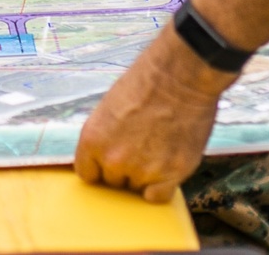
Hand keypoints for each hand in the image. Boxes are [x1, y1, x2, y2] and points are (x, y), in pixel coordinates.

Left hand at [75, 25, 229, 202]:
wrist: (181, 72)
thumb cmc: (148, 80)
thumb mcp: (111, 105)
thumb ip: (106, 137)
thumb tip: (108, 155)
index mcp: (93, 139)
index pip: (87, 174)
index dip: (100, 166)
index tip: (110, 160)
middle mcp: (114, 159)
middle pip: (114, 182)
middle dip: (125, 168)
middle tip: (141, 144)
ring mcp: (143, 170)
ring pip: (138, 188)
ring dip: (146, 175)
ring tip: (159, 145)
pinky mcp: (171, 174)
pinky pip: (158, 197)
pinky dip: (162, 187)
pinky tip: (168, 166)